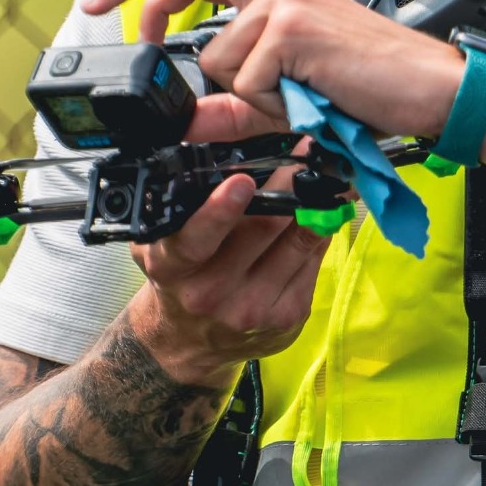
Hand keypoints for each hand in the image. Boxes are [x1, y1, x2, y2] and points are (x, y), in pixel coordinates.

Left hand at [81, 0, 463, 139]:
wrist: (430, 88)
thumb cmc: (372, 84)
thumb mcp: (291, 95)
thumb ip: (237, 105)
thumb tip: (189, 122)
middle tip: (112, 17)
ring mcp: (283, 2)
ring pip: (221, 62)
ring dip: (253, 98)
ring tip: (302, 98)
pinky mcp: (292, 30)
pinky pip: (250, 84)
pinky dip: (276, 107)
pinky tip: (314, 97)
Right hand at [127, 134, 338, 385]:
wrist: (189, 341)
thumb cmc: (179, 274)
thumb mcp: (159, 239)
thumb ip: (177, 203)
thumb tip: (216, 144)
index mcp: (173, 267)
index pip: (195, 239)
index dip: (219, 211)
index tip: (241, 182)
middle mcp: (211, 293)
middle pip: (263, 229)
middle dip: (288, 185)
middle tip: (306, 150)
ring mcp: (253, 308)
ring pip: (298, 241)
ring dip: (316, 202)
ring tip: (326, 170)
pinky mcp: (288, 317)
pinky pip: (314, 260)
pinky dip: (321, 230)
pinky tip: (323, 209)